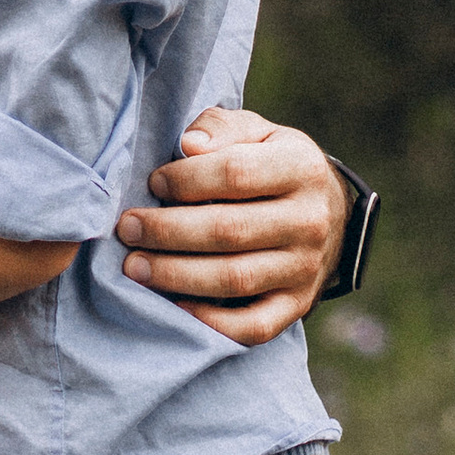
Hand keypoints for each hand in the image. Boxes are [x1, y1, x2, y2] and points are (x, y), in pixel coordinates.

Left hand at [115, 107, 345, 339]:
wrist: (327, 213)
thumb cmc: (272, 164)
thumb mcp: (257, 132)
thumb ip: (222, 128)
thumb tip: (189, 144)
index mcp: (301, 168)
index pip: (235, 173)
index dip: (186, 179)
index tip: (153, 182)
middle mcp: (310, 221)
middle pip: (229, 230)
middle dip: (168, 231)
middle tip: (127, 229)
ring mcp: (305, 268)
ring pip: (235, 278)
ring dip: (176, 275)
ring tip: (134, 267)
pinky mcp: (298, 305)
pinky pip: (254, 326)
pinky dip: (212, 322)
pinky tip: (175, 307)